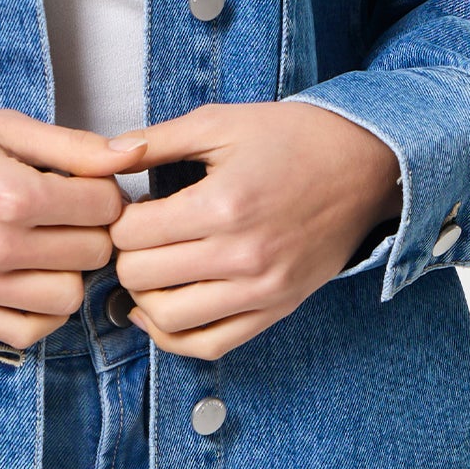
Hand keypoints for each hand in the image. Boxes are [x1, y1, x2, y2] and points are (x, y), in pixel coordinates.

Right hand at [0, 102, 130, 348]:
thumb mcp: (1, 125)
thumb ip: (73, 146)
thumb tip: (133, 155)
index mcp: (11, 193)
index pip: (105, 206)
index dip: (104, 189)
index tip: (83, 181)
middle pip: (94, 253)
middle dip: (91, 228)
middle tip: (67, 209)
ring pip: (69, 299)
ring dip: (69, 271)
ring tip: (47, 243)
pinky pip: (27, 332)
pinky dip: (40, 311)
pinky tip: (29, 277)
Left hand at [107, 102, 400, 361]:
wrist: (366, 165)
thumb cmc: (293, 138)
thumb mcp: (221, 123)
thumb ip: (157, 140)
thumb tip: (104, 157)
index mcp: (223, 205)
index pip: (132, 234)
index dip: (119, 220)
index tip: (132, 207)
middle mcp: (243, 255)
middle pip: (142, 278)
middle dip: (126, 256)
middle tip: (136, 236)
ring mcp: (262, 289)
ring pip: (169, 320)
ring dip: (144, 298)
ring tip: (149, 269)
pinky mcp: (278, 308)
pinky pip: (212, 345)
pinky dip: (175, 337)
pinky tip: (160, 312)